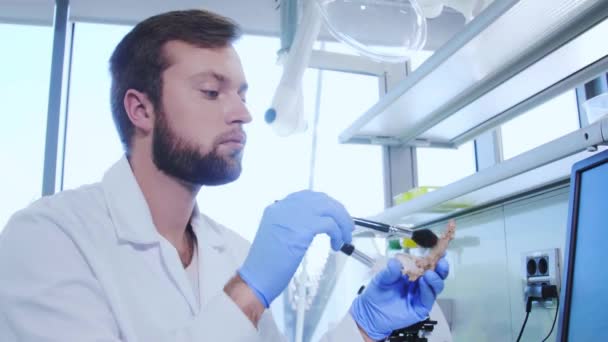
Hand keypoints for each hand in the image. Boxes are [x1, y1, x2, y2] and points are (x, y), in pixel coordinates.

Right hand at [238, 190, 352, 306]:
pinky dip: (338, 234)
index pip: (308, 196)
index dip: (326, 204)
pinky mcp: (301, 230)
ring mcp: (292, 217)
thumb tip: (317, 223)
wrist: (256, 278)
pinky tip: (336, 245)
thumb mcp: (277, 235)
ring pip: (329, 209)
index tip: (334, 215)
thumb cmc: (266, 264)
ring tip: (345, 237)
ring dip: (342, 222)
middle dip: (339, 212)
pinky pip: (329, 225)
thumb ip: (292, 224)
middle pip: (321, 199)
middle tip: (347, 226)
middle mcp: (284, 208)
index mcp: (277, 208)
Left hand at [351, 255, 448, 339]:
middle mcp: (419, 284)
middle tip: (440, 261)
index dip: (434, 258)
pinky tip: (424, 282)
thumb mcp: (382, 279)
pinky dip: (428, 289)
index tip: (439, 250)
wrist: (371, 312)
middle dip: (440, 268)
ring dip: (435, 279)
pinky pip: (428, 298)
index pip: (426, 264)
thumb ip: (389, 271)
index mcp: (411, 273)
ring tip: (430, 273)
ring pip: (435, 286)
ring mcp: (421, 295)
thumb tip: (396, 262)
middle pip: (436, 275)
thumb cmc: (377, 293)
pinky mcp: (421, 307)